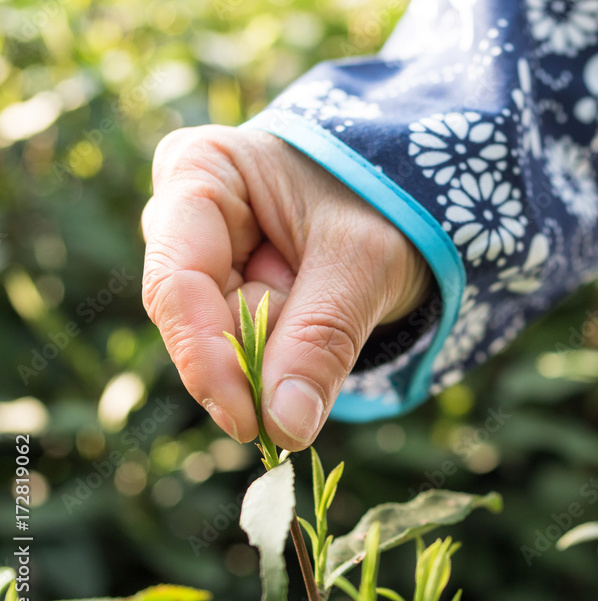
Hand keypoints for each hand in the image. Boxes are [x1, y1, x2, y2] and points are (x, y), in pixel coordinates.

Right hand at [141, 126, 430, 449]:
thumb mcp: (365, 263)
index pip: (177, 281)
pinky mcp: (226, 289)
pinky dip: (287, 353)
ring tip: (337, 302)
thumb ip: (321, 340)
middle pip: (194, 318)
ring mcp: (203, 253)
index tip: (249, 423)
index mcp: (201, 169)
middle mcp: (184, 211)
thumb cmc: (388, 203)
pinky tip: (325, 316)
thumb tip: (284, 429)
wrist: (416, 205)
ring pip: (220, 341)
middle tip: (319, 361)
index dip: (206, 360)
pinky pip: (244, 345)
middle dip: (257, 356)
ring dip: (281, 350)